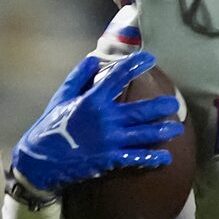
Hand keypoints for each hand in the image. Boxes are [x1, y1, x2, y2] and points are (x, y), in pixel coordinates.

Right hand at [6, 51, 183, 200]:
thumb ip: (79, 77)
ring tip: (177, 128)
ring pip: (143, 134)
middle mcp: (105, 119)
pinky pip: (136, 157)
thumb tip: (94, 59)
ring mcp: (109, 140)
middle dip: (159, 105)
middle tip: (174, 103)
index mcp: (92, 100)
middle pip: (139, 110)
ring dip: (162, 131)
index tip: (150, 58)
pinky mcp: (110, 159)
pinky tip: (166, 157)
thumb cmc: (51, 126)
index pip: (118, 78)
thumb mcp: (61, 98)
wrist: (41, 160)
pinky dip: (152, 158)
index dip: (135, 66)